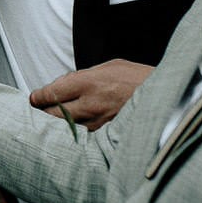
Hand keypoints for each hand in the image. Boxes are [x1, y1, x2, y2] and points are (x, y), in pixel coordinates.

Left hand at [28, 59, 152, 129]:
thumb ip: (84, 75)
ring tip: (52, 122)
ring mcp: (99, 122)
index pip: (50, 93)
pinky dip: (76, 133)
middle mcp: (90, 104)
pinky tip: (73, 131)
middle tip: (39, 111)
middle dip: (42, 113)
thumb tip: (65, 84)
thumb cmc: (139, 78)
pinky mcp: (108, 135)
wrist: (167, 96)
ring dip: (58, 125)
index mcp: (88, 82)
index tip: (34, 98)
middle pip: (53, 114)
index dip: (38, 97)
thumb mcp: (109, 66)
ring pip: (66, 128)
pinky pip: (84, 136)